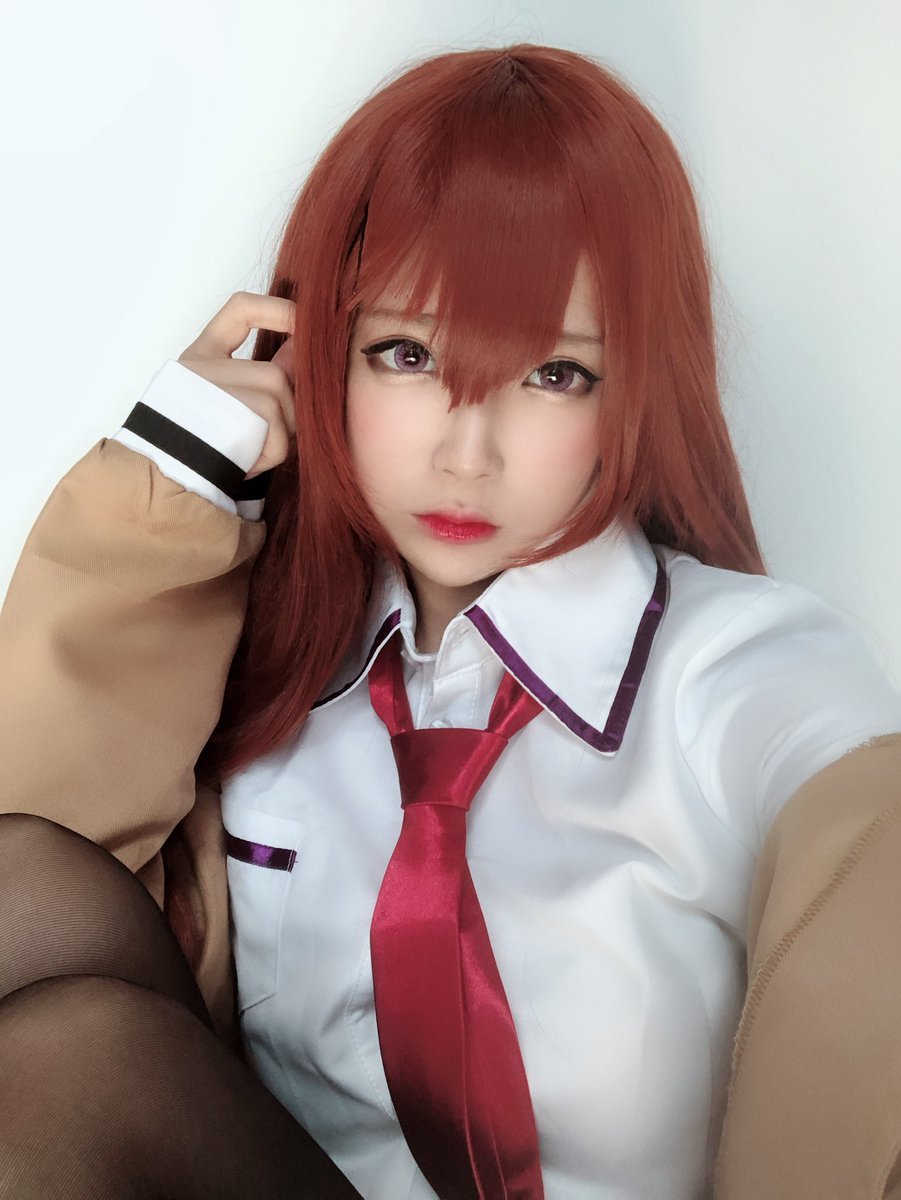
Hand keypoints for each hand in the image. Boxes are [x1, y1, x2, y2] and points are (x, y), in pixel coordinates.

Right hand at [177, 291, 296, 478]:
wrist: (170, 483)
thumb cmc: (207, 448)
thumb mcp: (235, 404)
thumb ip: (266, 373)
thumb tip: (302, 348)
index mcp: (201, 356)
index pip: (240, 309)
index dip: (277, 310)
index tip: (302, 321)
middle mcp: (200, 367)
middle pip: (274, 376)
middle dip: (289, 411)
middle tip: (271, 438)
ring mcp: (207, 389)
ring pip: (278, 399)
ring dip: (281, 435)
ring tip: (254, 453)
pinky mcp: (220, 416)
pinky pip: (274, 429)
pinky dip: (272, 452)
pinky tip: (248, 463)